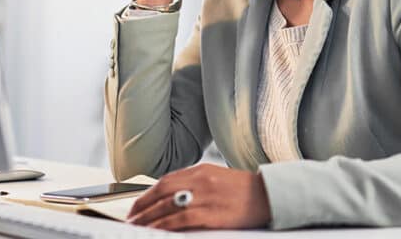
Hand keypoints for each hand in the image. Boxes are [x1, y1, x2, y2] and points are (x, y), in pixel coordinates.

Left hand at [126, 163, 271, 230]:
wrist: (269, 195)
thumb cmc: (244, 190)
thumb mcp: (217, 178)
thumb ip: (195, 184)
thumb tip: (170, 197)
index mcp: (201, 170)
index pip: (165, 181)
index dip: (147, 194)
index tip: (136, 206)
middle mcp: (201, 181)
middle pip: (162, 192)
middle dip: (142, 207)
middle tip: (130, 218)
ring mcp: (206, 197)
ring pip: (168, 207)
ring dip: (149, 218)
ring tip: (137, 227)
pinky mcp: (212, 214)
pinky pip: (181, 220)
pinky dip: (164, 225)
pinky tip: (155, 231)